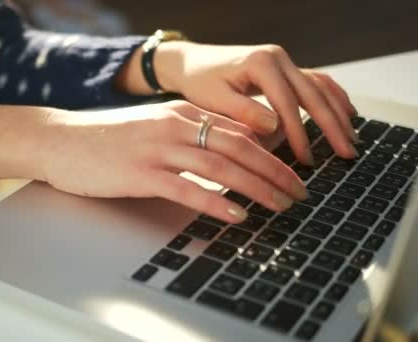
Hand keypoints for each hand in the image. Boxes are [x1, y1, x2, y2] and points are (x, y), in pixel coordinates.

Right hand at [40, 100, 305, 222]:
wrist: (60, 140)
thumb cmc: (105, 138)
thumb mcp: (152, 127)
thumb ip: (186, 135)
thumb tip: (222, 155)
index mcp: (181, 113)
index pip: (238, 131)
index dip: (271, 153)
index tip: (290, 172)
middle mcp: (174, 126)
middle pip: (239, 147)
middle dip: (275, 171)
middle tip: (299, 192)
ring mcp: (157, 149)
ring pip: (221, 167)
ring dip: (257, 187)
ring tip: (281, 205)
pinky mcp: (140, 173)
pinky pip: (187, 188)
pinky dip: (216, 202)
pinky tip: (236, 215)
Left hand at [116, 42, 357, 164]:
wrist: (192, 63)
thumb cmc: (199, 82)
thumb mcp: (214, 99)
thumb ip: (242, 112)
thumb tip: (275, 128)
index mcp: (261, 63)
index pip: (287, 102)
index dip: (299, 132)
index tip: (306, 158)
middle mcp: (278, 57)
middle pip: (313, 93)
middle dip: (332, 125)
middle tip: (346, 153)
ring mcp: (284, 61)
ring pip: (320, 87)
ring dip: (339, 113)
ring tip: (353, 139)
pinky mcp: (285, 68)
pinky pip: (316, 82)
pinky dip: (333, 98)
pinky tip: (347, 114)